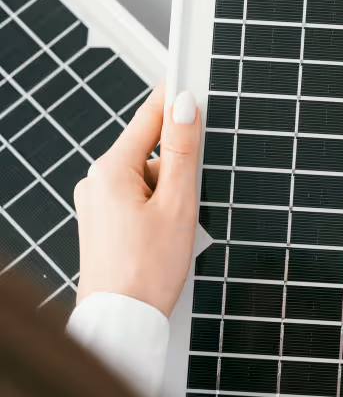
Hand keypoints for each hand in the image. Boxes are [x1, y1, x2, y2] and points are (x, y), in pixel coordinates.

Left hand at [75, 84, 201, 316]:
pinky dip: (159, 211)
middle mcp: (96, 180)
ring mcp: (97, 202)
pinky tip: (166, 238)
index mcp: (111, 170)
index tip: (193, 76)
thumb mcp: (178, 204)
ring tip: (177, 232)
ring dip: (172, 195)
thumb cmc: (147, 270)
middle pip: (153, 151)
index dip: (175, 97)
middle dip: (180, 169)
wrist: (122, 320)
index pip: (149, 117)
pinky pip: (139, 200)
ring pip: (149, 179)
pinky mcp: (103, 221)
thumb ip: (184, 151)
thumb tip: (185, 106)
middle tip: (193, 200)